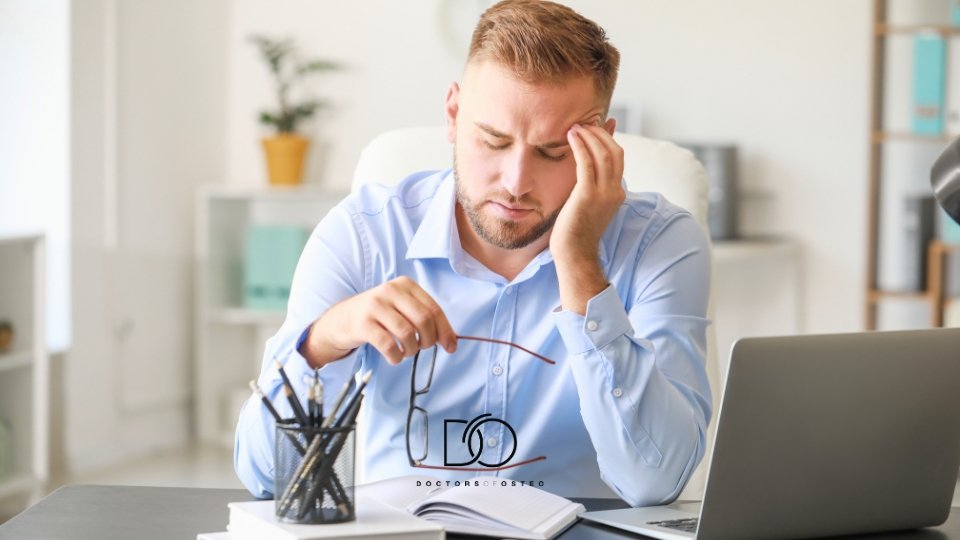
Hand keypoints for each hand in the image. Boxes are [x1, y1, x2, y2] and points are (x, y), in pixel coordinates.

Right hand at [300, 276, 457, 366]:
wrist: (341, 319)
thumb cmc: (378, 316)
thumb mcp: (401, 308)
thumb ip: (424, 318)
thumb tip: (451, 341)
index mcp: (405, 285)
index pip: (433, 309)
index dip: (445, 330)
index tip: (451, 347)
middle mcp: (390, 291)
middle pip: (423, 320)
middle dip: (429, 340)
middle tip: (423, 348)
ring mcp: (375, 306)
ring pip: (407, 333)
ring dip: (412, 350)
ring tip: (407, 352)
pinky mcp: (362, 323)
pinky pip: (388, 345)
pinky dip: (396, 357)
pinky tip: (394, 357)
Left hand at [551, 121, 624, 260]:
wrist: (574, 252)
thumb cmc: (576, 229)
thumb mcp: (588, 201)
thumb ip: (590, 183)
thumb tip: (587, 166)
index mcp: (617, 192)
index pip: (618, 157)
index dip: (609, 138)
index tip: (597, 125)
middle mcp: (615, 191)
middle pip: (615, 152)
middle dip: (600, 133)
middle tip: (583, 124)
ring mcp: (604, 193)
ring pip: (603, 154)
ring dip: (589, 136)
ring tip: (575, 127)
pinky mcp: (588, 195)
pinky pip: (587, 163)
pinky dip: (580, 146)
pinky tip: (571, 137)